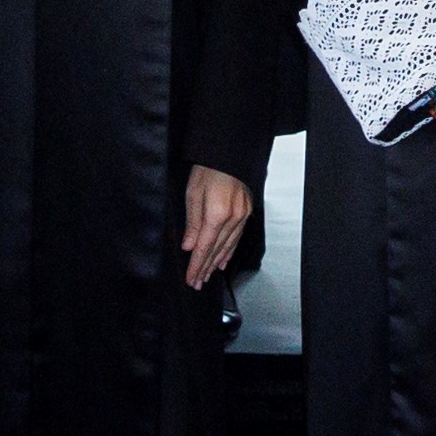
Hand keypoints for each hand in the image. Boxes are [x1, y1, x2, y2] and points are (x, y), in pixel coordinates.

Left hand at [180, 165, 256, 289]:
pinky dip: (230, 250)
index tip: (191, 278)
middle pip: (217, 249)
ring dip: (217, 262)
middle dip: (206, 268)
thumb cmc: (207, 168)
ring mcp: (243, 215)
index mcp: (217, 213)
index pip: (204, 246)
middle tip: (197, 283)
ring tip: (208, 275)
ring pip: (229, 245)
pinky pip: (238, 236)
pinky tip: (224, 260)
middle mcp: (233, 217)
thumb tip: (189, 245)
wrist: (228, 153)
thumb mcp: (192, 193)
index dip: (196, 264)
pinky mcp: (247, 211)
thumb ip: (192, 222)